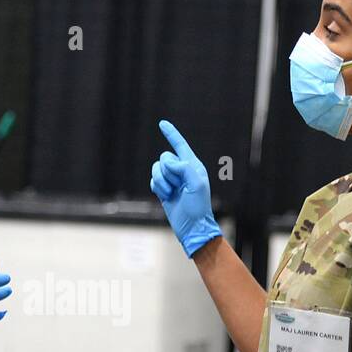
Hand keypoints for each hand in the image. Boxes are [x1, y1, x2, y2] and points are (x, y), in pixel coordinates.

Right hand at [150, 119, 221, 256]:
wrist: (192, 227)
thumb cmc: (198, 207)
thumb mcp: (196, 185)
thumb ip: (184, 168)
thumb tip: (168, 161)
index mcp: (193, 166)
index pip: (180, 145)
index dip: (171, 134)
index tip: (162, 123)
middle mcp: (182, 170)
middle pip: (164, 157)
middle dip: (167, 171)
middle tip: (176, 185)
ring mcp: (172, 180)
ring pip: (156, 169)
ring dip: (161, 181)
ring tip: (170, 193)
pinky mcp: (163, 190)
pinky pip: (153, 180)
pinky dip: (157, 188)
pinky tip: (165, 197)